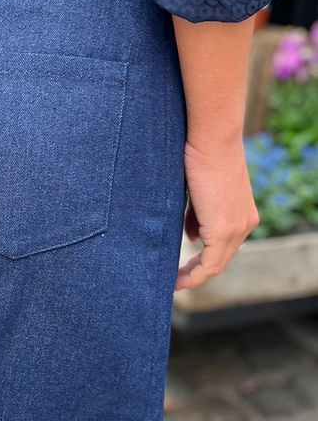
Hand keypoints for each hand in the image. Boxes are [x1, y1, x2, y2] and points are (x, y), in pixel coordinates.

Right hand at [175, 137, 258, 289]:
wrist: (213, 139)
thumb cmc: (202, 154)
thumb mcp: (200, 191)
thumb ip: (197, 216)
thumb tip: (191, 237)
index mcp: (243, 213)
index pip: (225, 245)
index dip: (204, 258)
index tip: (185, 265)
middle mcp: (246, 224)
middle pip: (221, 258)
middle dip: (197, 270)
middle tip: (176, 277)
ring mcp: (238, 228)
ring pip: (216, 264)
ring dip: (193, 275)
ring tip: (174, 281)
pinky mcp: (224, 231)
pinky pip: (210, 266)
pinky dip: (193, 276)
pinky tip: (177, 280)